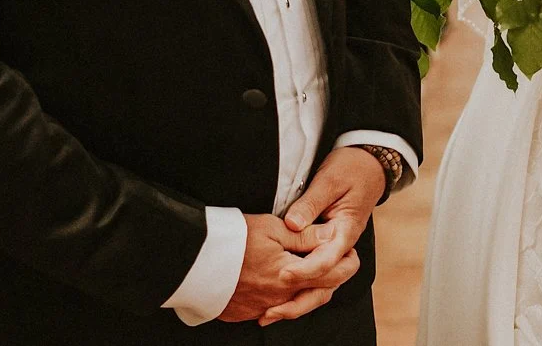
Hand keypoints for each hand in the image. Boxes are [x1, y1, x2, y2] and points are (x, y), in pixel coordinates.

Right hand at [219, 213, 358, 324]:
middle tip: (338, 261)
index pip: (332, 274)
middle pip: (318, 293)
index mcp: (290, 276)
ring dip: (310, 290)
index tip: (349, 250)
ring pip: (298, 305)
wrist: (192, 260)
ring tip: (314, 274)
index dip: (346, 261)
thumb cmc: (233, 238)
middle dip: (333, 277)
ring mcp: (261, 308)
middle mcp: (279, 297)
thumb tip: (333, 235)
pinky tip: (283, 287)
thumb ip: (306, 236)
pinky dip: (284, 299)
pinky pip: (273, 310)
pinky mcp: (245, 312)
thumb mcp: (273, 228)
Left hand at [258, 148, 388, 324]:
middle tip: (272, 309)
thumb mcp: (329, 180)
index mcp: (347, 230)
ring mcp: (337, 250)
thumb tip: (292, 224)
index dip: (306, 270)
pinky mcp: (327, 249)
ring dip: (298, 302)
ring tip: (269, 314)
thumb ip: (311, 203)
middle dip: (300, 299)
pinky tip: (277, 300)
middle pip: (328, 283)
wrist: (369, 164)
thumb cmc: (351, 168)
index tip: (283, 274)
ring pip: (323, 286)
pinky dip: (299, 291)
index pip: (329, 259)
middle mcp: (344, 245)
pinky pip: (316, 276)